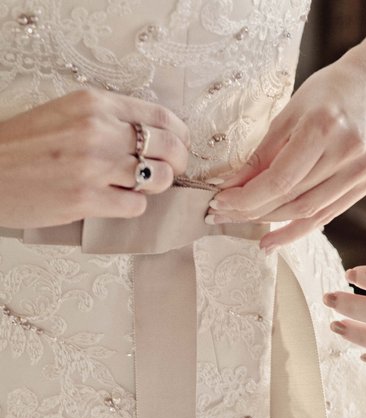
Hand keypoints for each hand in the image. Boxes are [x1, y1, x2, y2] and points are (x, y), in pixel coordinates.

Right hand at [0, 89, 189, 228]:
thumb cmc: (25, 146)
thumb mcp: (66, 114)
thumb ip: (108, 119)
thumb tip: (152, 136)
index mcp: (94, 104)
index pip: (161, 116)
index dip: (180, 135)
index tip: (181, 146)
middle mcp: (97, 130)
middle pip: (169, 148)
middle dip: (178, 163)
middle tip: (170, 172)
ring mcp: (93, 166)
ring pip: (158, 179)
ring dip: (154, 186)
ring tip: (135, 186)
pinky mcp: (87, 199)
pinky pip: (136, 206)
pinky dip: (131, 206)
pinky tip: (113, 201)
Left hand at [205, 60, 365, 250]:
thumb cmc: (324, 95)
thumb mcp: (286, 115)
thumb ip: (261, 155)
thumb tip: (230, 189)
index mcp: (323, 126)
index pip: (279, 179)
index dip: (247, 198)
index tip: (220, 203)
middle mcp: (347, 151)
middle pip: (292, 199)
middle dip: (252, 211)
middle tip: (223, 215)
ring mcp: (362, 170)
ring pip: (307, 212)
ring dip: (271, 222)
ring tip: (243, 224)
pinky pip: (325, 215)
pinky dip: (296, 230)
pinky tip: (273, 239)